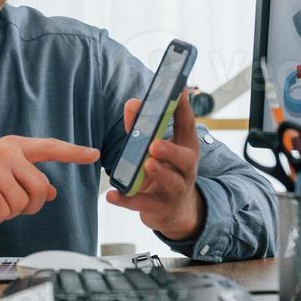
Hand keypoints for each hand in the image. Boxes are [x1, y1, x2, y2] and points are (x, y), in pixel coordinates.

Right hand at [0, 136, 100, 225]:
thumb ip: (26, 181)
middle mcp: (6, 152)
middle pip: (39, 189)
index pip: (49, 148)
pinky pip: (1, 212)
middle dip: (27, 206)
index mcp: (13, 147)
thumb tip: (51, 191)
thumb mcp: (1, 178)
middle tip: (5, 206)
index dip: (72, 153)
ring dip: (4, 213)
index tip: (93, 154)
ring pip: (20, 204)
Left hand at [105, 90, 206, 239]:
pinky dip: (128, 200)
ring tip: (148, 164)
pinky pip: (144, 204)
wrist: (176, 211)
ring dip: (160, 173)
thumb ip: (142, 126)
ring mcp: (175, 190)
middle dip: (171, 150)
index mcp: (186, 148)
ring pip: (171, 182)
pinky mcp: (161, 208)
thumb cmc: (165, 171)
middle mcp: (185, 169)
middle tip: (155, 144)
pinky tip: (113, 195)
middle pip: (185, 159)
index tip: (179, 89)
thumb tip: (132, 102)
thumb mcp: (156, 148)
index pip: (187, 126)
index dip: (184, 108)